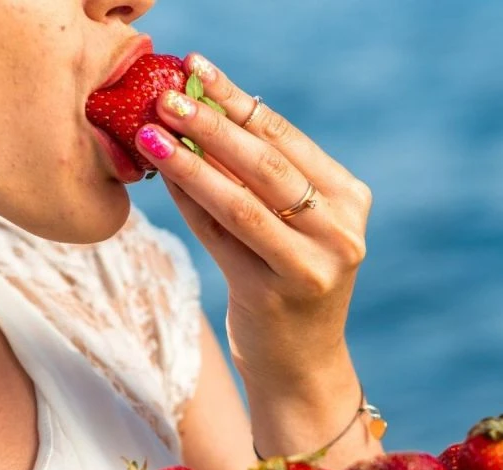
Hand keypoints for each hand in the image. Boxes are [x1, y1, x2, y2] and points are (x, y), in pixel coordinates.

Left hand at [135, 53, 371, 391]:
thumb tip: (193, 118)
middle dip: (210, 123)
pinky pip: (221, 238)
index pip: (287, 138)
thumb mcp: (289, 229)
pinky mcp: (275, 294)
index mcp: (350, 200)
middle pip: (266, 164)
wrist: (301, 368)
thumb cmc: (288, 287)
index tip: (199, 67)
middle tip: (166, 95)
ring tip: (151, 131)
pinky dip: (190, 204)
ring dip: (191, 161)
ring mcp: (312, 264)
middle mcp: (340, 230)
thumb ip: (255, 181)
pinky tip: (161, 178)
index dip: (238, 101)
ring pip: (240, 200)